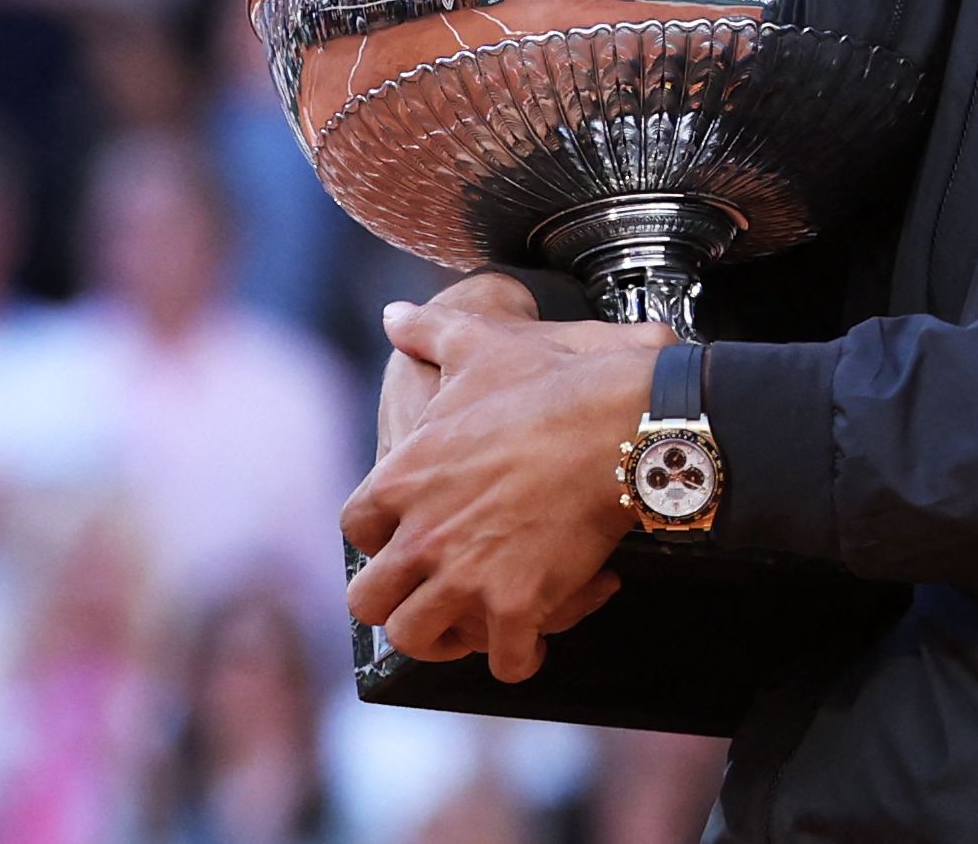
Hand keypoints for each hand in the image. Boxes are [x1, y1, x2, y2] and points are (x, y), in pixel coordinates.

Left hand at [343, 304, 668, 680]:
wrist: (623, 423)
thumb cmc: (552, 381)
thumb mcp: (481, 344)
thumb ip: (429, 332)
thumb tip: (394, 315)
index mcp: (404, 477)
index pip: (355, 529)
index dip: (380, 538)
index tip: (409, 537)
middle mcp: (421, 534)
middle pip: (368, 602)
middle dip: (397, 604)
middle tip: (432, 595)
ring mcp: (465, 575)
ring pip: (417, 640)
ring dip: (447, 639)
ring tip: (476, 624)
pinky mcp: (517, 605)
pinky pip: (503, 661)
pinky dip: (519, 658)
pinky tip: (535, 640)